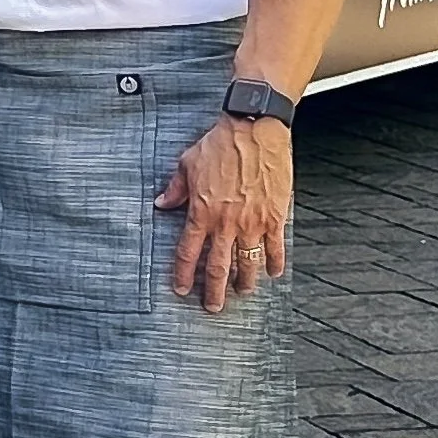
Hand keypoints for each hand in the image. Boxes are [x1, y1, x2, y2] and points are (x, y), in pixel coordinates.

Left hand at [155, 115, 292, 312]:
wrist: (254, 130)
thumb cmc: (221, 143)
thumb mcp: (188, 164)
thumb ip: (175, 188)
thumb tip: (161, 203)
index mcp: (201, 212)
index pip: (188, 252)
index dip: (184, 274)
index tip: (182, 288)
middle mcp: (226, 223)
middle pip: (218, 268)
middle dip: (214, 292)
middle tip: (212, 307)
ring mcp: (252, 222)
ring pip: (247, 264)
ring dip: (244, 283)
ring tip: (242, 292)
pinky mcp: (275, 216)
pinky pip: (275, 248)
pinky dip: (274, 264)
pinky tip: (272, 273)